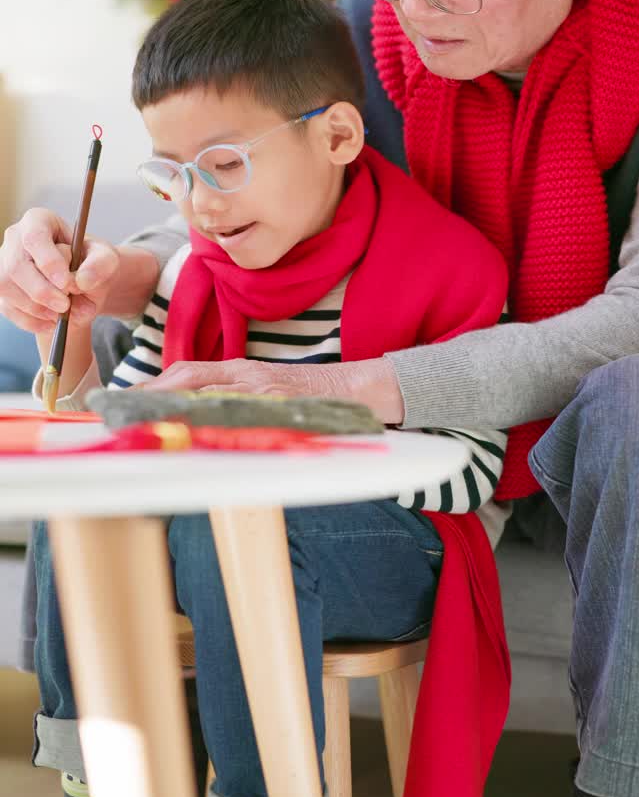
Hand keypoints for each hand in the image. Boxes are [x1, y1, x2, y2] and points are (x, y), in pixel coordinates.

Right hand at [0, 208, 119, 334]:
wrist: (81, 279)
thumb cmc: (90, 261)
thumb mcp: (105, 257)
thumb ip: (101, 265)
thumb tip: (82, 281)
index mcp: (39, 221)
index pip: (35, 237)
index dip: (48, 261)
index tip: (66, 283)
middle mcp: (15, 239)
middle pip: (16, 265)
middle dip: (41, 290)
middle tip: (65, 306)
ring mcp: (3, 263)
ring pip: (6, 286)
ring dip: (34, 307)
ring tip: (60, 314)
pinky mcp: (2, 288)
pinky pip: (6, 306)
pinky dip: (29, 320)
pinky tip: (50, 323)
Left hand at [145, 355, 405, 424]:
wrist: (356, 390)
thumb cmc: (308, 397)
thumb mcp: (266, 392)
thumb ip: (234, 399)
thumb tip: (196, 417)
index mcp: (240, 370)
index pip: (188, 371)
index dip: (155, 382)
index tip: (125, 396)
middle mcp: (246, 373)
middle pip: (189, 376)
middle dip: (153, 391)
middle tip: (124, 409)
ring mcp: (262, 386)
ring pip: (209, 390)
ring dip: (174, 403)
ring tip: (146, 418)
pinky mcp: (279, 400)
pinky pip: (241, 408)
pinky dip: (215, 415)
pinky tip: (195, 425)